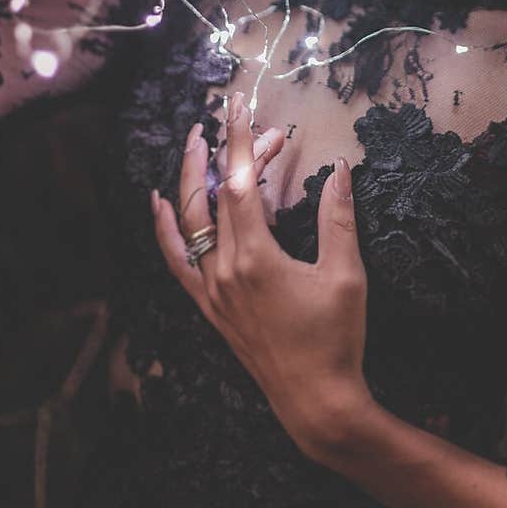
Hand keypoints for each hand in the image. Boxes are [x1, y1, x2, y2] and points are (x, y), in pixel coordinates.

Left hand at [152, 91, 373, 454]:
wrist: (316, 401)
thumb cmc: (335, 338)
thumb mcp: (346, 274)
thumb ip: (338, 218)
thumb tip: (340, 169)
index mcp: (255, 257)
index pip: (240, 182)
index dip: (241, 140)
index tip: (241, 106)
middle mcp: (224, 269)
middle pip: (219, 194)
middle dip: (231, 151)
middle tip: (248, 122)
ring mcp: (211, 289)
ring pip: (191, 221)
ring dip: (191, 177)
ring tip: (196, 141)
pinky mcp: (209, 307)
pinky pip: (176, 260)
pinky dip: (165, 228)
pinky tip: (160, 202)